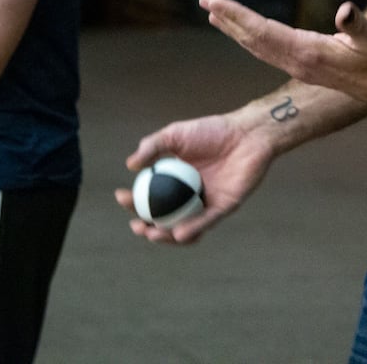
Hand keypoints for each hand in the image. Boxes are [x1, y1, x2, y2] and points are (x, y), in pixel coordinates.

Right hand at [116, 112, 275, 244]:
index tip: (121, 197)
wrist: (246, 132)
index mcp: (176, 180)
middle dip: (148, 228)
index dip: (134, 201)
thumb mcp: (175, 134)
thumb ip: (152, 146)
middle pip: (165, 218)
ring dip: (167, 236)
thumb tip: (131, 166)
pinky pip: (206, 222)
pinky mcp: (225, 207)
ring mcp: (207, 203)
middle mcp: (190, 195)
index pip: (150, 196)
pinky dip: (192, 229)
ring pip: (184, 228)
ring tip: (153, 234)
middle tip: (138, 226)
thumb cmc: (211, 130)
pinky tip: (178, 232)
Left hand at [199, 0, 366, 109]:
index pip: (263, 32)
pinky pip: (269, 50)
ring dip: (235, 29)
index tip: (215, 2)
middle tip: (205, 0)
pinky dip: (251, 36)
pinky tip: (245, 31)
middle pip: (254, 40)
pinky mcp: (306, 66)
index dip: (238, 16)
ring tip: (215, 13)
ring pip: (258, 46)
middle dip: (228, 20)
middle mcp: (298, 62)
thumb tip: (345, 10)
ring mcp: (300, 66)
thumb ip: (361, 26)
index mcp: (310, 53)